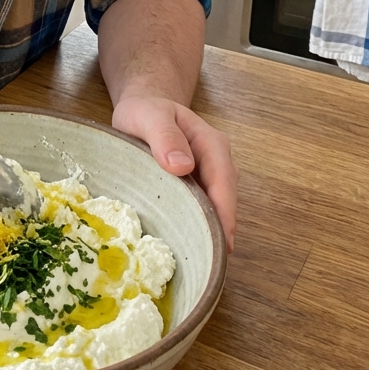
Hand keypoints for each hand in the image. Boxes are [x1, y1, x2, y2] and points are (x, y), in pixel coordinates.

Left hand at [111, 94, 237, 251]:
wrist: (143, 107)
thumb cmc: (145, 111)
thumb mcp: (149, 116)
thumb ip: (164, 136)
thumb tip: (183, 166)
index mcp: (211, 144)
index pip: (223, 181)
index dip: (224, 212)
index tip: (222, 241)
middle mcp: (216, 162)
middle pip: (225, 200)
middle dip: (220, 230)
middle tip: (210, 262)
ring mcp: (208, 177)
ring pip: (215, 208)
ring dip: (209, 231)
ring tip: (199, 260)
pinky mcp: (196, 188)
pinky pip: (202, 209)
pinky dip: (197, 226)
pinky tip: (187, 247)